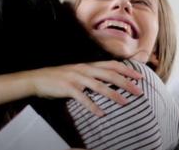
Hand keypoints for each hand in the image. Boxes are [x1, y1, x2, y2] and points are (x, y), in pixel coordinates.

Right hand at [28, 60, 143, 115]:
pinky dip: (92, 106)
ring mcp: (76, 78)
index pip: (113, 65)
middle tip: (139, 91)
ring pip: (99, 86)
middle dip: (126, 83)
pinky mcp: (68, 88)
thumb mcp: (79, 72)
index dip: (127, 70)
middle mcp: (85, 69)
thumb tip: (110, 79)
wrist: (38, 79)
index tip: (140, 77)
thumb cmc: (61, 77)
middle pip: (110, 74)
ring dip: (113, 94)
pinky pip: (83, 98)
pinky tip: (101, 113)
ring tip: (125, 103)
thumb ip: (93, 74)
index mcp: (89, 65)